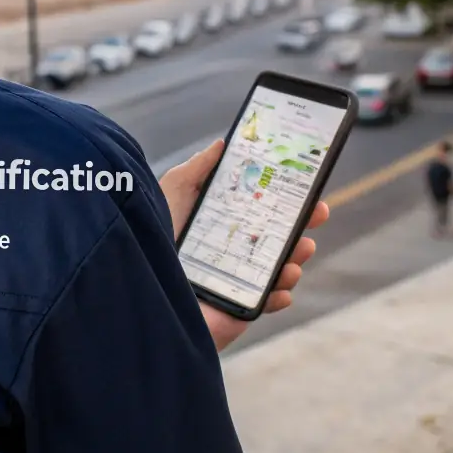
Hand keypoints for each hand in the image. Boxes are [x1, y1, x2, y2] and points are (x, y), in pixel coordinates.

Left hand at [159, 139, 329, 352]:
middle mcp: (234, 251)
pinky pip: (267, 302)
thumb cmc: (149, 234)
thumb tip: (222, 144)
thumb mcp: (171, 193)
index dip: (288, 199)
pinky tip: (280, 288)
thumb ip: (196, 169)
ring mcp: (238, 280)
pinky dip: (279, 295)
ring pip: (281, 269)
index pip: (263, 210)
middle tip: (317, 213)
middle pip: (279, 237)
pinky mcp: (237, 308)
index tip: (308, 188)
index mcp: (224, 224)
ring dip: (297, 259)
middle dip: (303, 225)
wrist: (135, 283)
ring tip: (298, 252)